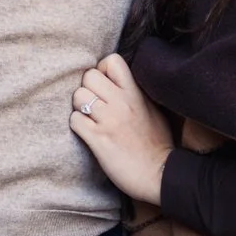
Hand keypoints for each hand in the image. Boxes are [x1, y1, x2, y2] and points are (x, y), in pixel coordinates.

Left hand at [70, 53, 173, 204]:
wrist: (159, 174)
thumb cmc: (157, 143)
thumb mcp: (152, 109)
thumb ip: (134, 92)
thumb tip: (117, 81)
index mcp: (135, 93)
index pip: (111, 60)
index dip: (102, 70)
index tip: (105, 85)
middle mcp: (121, 103)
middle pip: (89, 76)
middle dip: (88, 88)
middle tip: (95, 104)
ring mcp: (109, 121)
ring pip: (78, 96)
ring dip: (80, 107)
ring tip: (91, 118)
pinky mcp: (98, 140)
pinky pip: (75, 120)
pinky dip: (78, 125)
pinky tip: (87, 132)